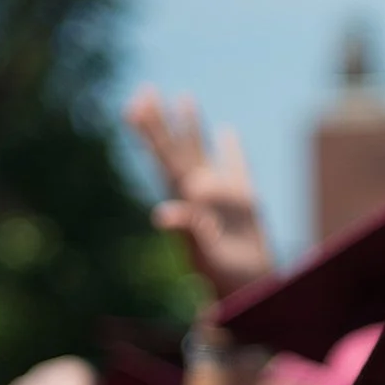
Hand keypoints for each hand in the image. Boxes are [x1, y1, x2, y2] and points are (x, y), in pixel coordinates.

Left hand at [125, 86, 274, 300]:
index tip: (136, 105)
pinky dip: (231, 150)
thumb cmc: (225, 278)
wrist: (248, 293)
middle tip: (146, 91)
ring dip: (192, 128)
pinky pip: (236, 168)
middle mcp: (198, 194)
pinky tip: (228, 132)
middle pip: (176, 149)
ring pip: (202, 153)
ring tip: (184, 99)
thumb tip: (161, 213)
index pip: (164, 157)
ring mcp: (220, 197)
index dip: (150, 131)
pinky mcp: (244, 203)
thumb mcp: (204, 254)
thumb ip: (188, 229)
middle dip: (161, 121)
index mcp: (186, 199)